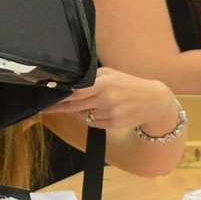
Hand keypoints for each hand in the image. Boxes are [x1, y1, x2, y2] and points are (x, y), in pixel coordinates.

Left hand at [48, 67, 180, 134]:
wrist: (154, 101)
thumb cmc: (128, 84)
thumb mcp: (111, 74)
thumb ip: (91, 78)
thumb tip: (69, 84)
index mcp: (104, 84)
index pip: (76, 92)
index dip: (61, 96)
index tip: (48, 97)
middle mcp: (106, 99)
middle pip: (75, 106)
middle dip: (60, 107)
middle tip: (46, 107)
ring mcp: (110, 113)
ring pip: (84, 115)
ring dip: (81, 111)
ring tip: (92, 103)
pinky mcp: (114, 124)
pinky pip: (94, 123)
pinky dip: (92, 118)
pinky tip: (102, 110)